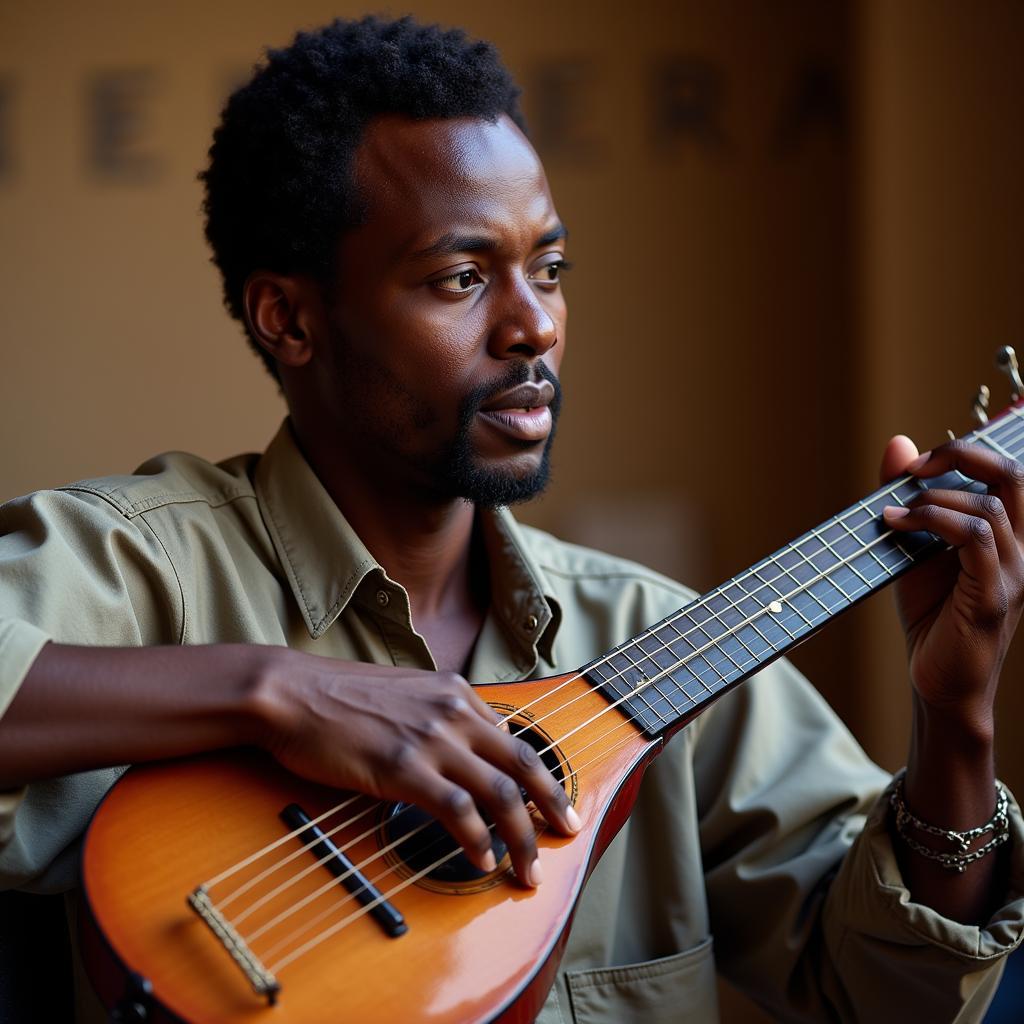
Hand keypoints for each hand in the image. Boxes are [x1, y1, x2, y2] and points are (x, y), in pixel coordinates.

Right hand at [256, 651, 580, 885]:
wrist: (291, 692)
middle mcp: (453, 712)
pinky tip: (480, 861)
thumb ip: (438, 717)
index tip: (549, 801)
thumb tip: (462, 751)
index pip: (512, 738)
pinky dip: (476, 840)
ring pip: (500, 793)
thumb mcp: (403, 694)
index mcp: (455, 693)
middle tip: (570, 831)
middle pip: (524, 764)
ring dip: (522, 837)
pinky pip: (456, 810)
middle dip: (554, 803)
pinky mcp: (402, 768)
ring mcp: (430, 740)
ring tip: (529, 870)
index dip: (536, 775)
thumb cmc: (337, 697)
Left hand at [880, 435, 1023, 727]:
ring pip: (989, 508)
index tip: (918, 460)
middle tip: (915, 469)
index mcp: (1009, 533)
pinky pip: (975, 541)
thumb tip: (900, 445)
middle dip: (961, 456)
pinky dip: (933, 523)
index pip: (1008, 472)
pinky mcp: (993, 596)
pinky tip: (898, 525)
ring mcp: (1013, 572)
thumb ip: (911, 498)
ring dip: (933, 500)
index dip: (970, 449)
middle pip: (1013, 475)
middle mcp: (1021, 548)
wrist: (937, 680)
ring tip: (894, 514)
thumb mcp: (914, 547)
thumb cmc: (931, 614)